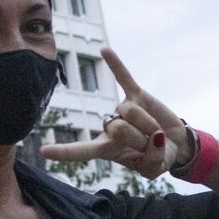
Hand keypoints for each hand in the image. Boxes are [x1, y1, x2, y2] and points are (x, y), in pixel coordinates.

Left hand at [38, 48, 186, 178]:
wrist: (175, 143)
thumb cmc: (159, 157)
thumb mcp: (154, 168)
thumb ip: (152, 159)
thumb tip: (153, 135)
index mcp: (107, 150)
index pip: (82, 151)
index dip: (65, 152)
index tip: (43, 151)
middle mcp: (110, 127)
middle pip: (118, 128)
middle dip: (141, 138)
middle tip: (150, 144)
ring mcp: (121, 109)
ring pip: (129, 112)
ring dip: (148, 124)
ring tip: (154, 131)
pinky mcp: (135, 95)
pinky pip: (123, 77)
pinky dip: (115, 64)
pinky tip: (104, 50)